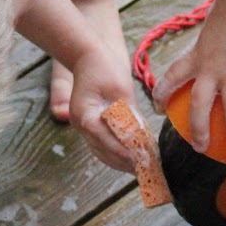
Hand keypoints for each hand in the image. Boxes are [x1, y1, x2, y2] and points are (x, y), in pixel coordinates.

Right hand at [67, 44, 139, 171]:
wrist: (87, 57)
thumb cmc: (103, 67)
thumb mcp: (121, 87)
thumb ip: (129, 111)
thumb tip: (142, 134)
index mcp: (85, 114)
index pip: (105, 139)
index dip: (123, 151)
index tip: (140, 159)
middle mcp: (80, 124)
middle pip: (102, 151)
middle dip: (124, 161)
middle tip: (146, 169)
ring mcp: (82, 126)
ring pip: (101, 152)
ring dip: (120, 161)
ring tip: (141, 168)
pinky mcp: (88, 126)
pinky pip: (101, 145)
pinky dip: (115, 153)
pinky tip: (130, 158)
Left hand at [153, 0, 225, 152]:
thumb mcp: (207, 33)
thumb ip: (207, 48)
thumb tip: (212, 54)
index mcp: (197, 59)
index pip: (172, 78)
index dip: (161, 93)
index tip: (156, 108)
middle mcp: (211, 71)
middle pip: (199, 106)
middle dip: (198, 129)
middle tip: (200, 148)